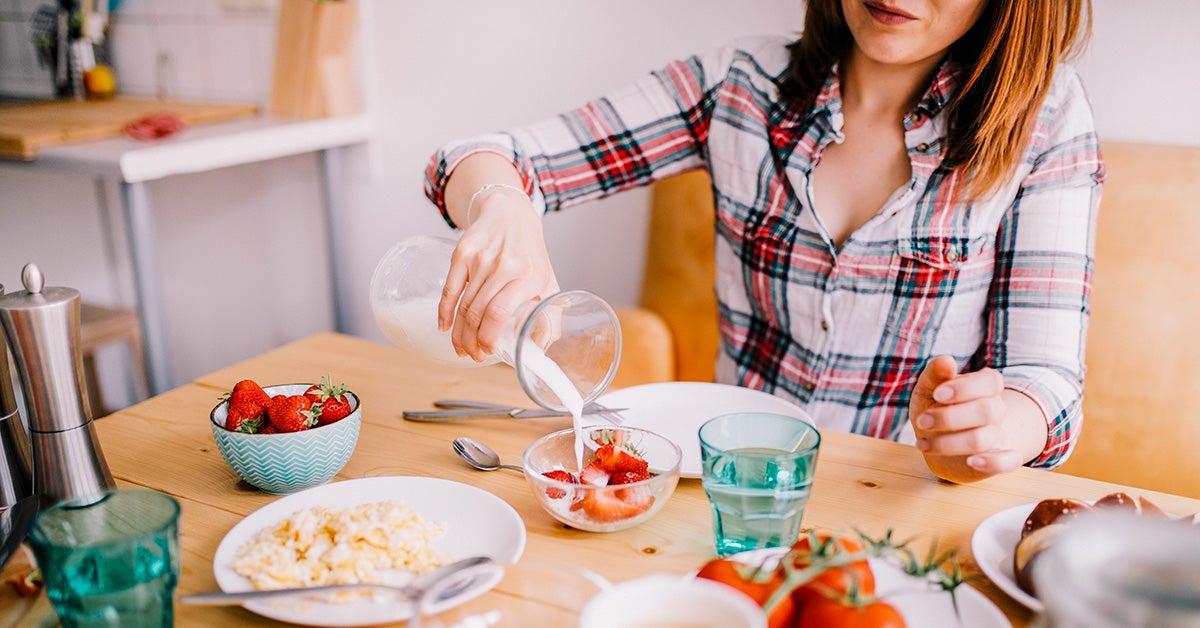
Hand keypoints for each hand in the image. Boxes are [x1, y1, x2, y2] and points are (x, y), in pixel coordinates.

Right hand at [437, 188, 559, 360]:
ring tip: (461, 347)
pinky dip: (444, 311)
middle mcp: (504, 266)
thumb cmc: (530, 253)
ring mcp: (481, 259)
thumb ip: (551, 316)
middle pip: (478, 313)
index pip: (499, 313)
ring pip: (464, 305)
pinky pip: (450, 289)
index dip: (488, 337)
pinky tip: (444, 326)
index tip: (486, 351)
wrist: (511, 214)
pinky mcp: (463, 253)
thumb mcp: (548, 281)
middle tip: (473, 355)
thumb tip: (542, 349)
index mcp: (529, 276)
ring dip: (459, 332)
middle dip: (472, 341)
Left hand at [909, 355, 1023, 480]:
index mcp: (985, 386)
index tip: (937, 395)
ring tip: (922, 444)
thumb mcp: (928, 389)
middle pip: (987, 411)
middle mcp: (996, 410)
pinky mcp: (997, 460)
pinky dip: (993, 463)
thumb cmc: (935, 408)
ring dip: (949, 443)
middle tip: (922, 421)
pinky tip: (971, 461)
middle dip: (950, 418)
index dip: (965, 389)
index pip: (990, 382)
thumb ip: (935, 375)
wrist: (939, 441)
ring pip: (984, 439)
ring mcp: (998, 436)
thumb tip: (946, 361)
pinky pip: (1008, 463)